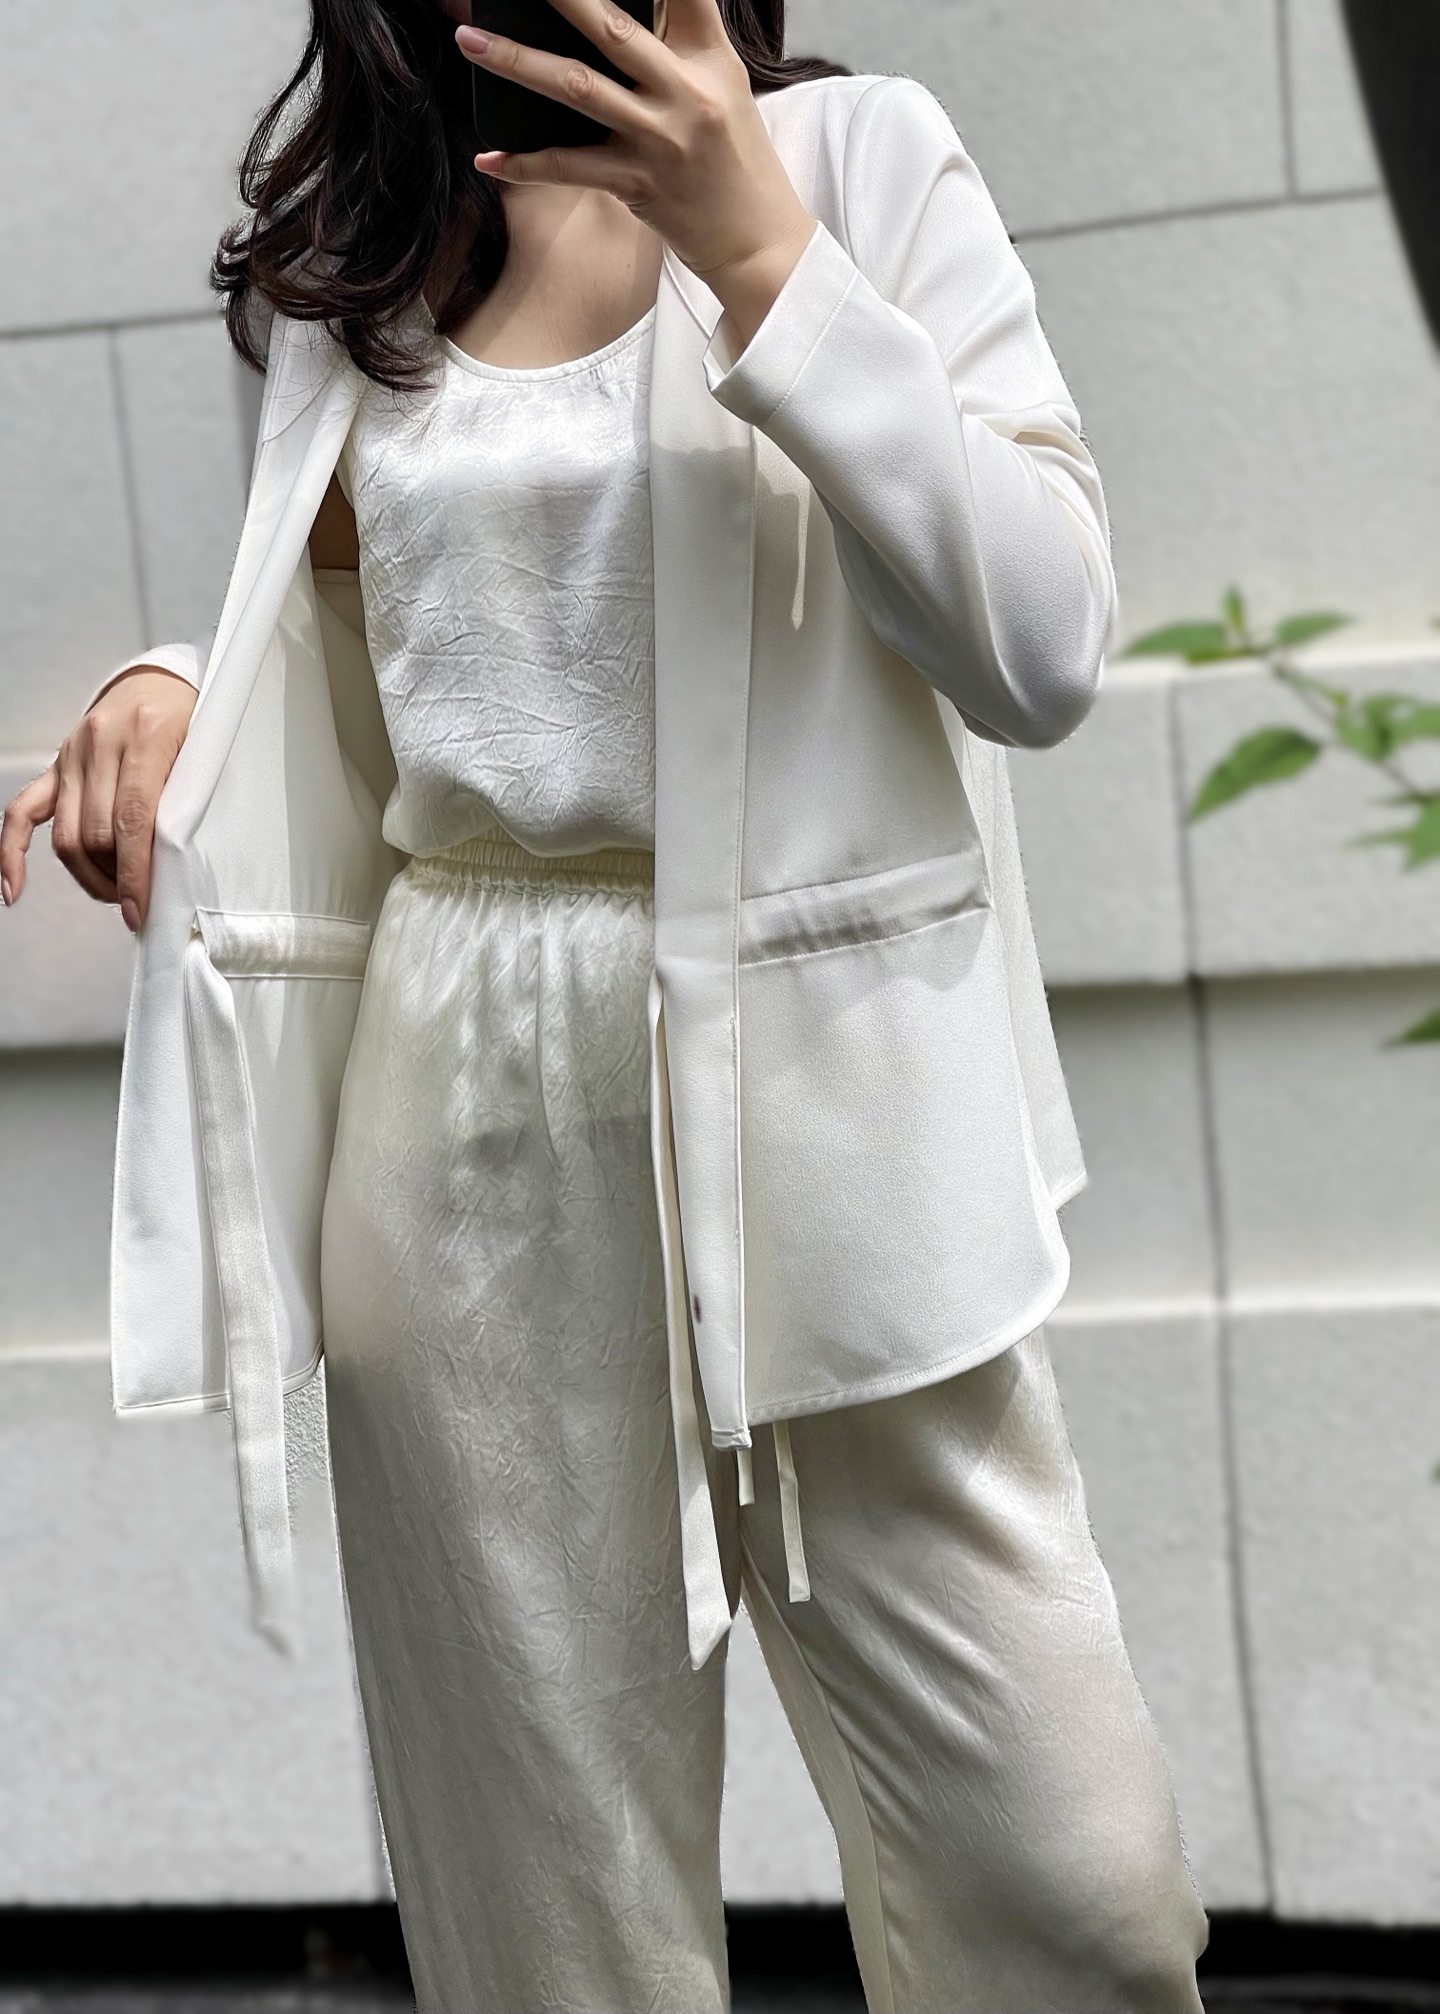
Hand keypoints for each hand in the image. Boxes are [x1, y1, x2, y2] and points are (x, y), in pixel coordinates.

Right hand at [1, 668, 196, 930]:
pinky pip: (21, 812)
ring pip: (66, 835)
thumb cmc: (193, 721)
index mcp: (146, 734)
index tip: (140, 910)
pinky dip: (12, 853)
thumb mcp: (205, 752)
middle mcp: (100, 742)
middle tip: (138, 901)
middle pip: (95, 834)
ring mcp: (71, 754)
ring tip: (114, 894)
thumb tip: (172, 869)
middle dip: (116, 879)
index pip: (132, 820)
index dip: (134, 873)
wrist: (159, 682)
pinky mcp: (55, 765)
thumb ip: (189, 800)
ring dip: (87, 876)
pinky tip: (14, 890)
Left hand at [456, 0, 817, 349]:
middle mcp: (686, 94)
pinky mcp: (638, 186)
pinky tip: (489, 158)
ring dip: (518, 62)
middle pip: (612, 28)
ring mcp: (660, 141)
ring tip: (470, 40)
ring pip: (577, 88)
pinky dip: (525, 165)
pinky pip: (569, 169)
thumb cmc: (733, 159)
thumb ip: (678, 44)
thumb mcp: (722, 87)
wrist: (756, 242)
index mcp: (710, 60)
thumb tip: (610, 15)